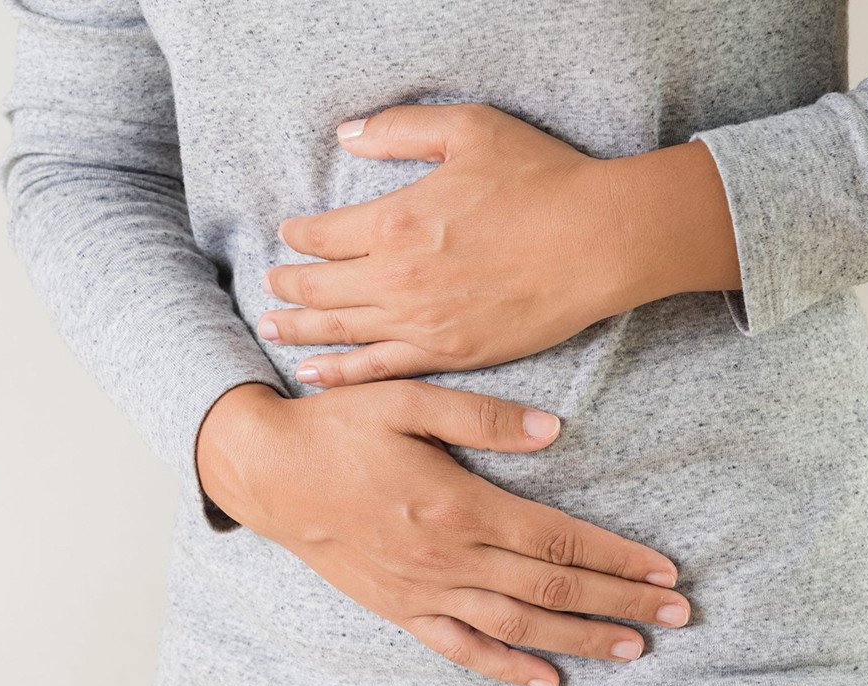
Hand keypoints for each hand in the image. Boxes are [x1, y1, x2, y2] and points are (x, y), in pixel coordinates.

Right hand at [196, 381, 690, 685]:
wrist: (266, 472)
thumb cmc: (335, 429)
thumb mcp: (404, 399)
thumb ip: (481, 415)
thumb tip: (554, 431)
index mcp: (458, 504)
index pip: (557, 541)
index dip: (616, 557)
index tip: (664, 569)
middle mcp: (447, 558)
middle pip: (551, 589)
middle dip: (620, 601)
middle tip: (678, 613)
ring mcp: (422, 590)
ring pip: (518, 625)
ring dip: (581, 639)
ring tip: (635, 646)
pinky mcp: (399, 609)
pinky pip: (461, 648)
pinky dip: (506, 668)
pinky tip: (547, 682)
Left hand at [261, 102, 738, 386]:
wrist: (599, 241)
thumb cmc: (541, 179)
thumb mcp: (469, 129)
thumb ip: (400, 129)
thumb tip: (347, 134)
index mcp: (395, 220)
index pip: (323, 234)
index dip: (299, 235)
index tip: (289, 234)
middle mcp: (396, 277)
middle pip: (321, 285)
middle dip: (288, 282)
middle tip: (268, 282)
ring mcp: (420, 321)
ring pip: (340, 330)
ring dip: (299, 329)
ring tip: (271, 327)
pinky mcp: (449, 352)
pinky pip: (379, 368)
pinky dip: (340, 373)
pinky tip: (315, 373)